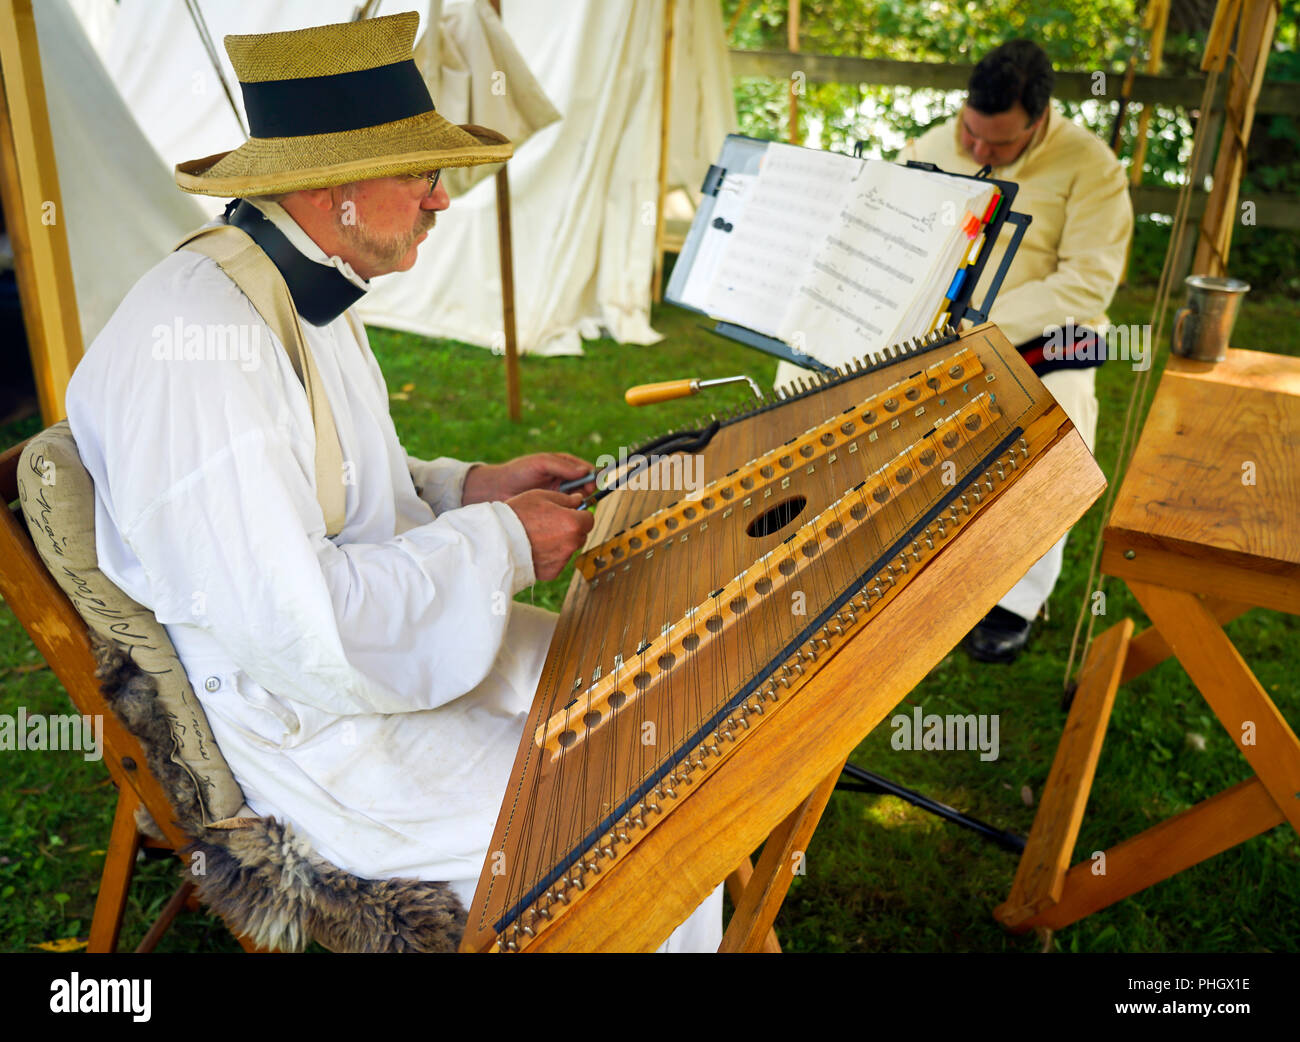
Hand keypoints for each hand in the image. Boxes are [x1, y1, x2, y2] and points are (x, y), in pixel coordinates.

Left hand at [463, 453, 595, 503]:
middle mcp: (564, 480)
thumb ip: (562, 466)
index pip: (585, 470)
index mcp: (563, 466)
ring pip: (579, 500)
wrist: (497, 489)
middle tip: (584, 496)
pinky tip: (566, 515)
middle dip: (588, 491)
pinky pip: (567, 511)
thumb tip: (584, 471)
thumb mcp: (540, 463)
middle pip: (586, 486)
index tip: (592, 484)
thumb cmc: (517, 471)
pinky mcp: (553, 508)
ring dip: (580, 503)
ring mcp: (559, 494)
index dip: (592, 477)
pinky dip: (570, 513)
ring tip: (574, 506)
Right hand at [505, 489, 594, 581]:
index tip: (571, 513)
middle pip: (580, 535)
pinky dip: (551, 556)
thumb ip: (565, 499)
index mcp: (573, 523)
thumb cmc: (518, 515)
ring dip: (561, 543)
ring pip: (569, 548)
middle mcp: (572, 543)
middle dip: (572, 529)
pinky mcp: (553, 572)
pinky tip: (536, 548)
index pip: (589, 519)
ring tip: (539, 536)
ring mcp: (563, 559)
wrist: (498, 540)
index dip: (580, 514)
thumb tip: (579, 500)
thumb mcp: (542, 496)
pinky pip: (557, 561)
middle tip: (551, 524)